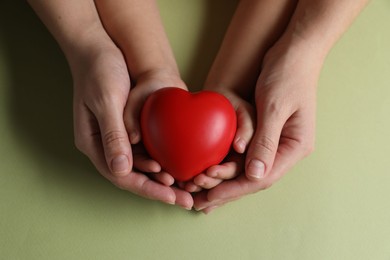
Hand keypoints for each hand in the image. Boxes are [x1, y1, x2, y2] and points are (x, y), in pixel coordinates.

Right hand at [72, 44, 191, 208]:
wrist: (98, 47)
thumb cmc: (100, 70)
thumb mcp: (106, 101)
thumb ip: (113, 135)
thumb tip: (122, 171)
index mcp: (92, 142)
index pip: (121, 175)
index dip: (147, 188)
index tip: (172, 196)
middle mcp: (104, 145)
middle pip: (133, 176)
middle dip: (159, 189)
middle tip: (186, 200)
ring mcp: (116, 137)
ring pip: (140, 167)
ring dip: (162, 178)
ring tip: (186, 189)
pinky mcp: (127, 128)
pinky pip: (145, 151)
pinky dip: (161, 161)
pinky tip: (178, 166)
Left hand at [194, 43, 319, 212]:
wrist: (293, 51)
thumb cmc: (287, 75)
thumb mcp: (274, 107)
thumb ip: (265, 142)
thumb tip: (254, 176)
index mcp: (295, 146)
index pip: (262, 177)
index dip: (234, 189)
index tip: (210, 198)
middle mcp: (286, 149)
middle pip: (253, 179)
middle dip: (226, 191)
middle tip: (199, 204)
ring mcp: (276, 142)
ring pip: (247, 170)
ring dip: (224, 182)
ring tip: (199, 193)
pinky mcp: (264, 134)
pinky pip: (244, 156)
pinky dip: (226, 165)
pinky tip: (210, 172)